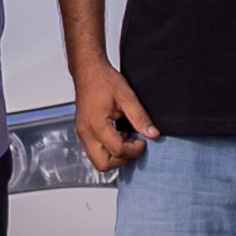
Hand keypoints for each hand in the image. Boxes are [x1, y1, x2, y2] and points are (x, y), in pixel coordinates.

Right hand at [72, 59, 159, 173]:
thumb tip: (153, 134)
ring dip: (115, 154)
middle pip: (103, 164)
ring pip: (97, 160)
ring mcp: (82, 133)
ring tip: (126, 137)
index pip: (117, 151)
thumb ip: (140, 117)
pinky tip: (118, 135)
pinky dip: (108, 149)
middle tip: (134, 145)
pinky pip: (94, 150)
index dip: (134, 150)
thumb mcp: (127, 97)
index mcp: (96, 124)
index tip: (143, 141)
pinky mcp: (83, 131)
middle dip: (122, 159)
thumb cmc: (104, 80)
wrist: (88, 71)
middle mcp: (85, 132)